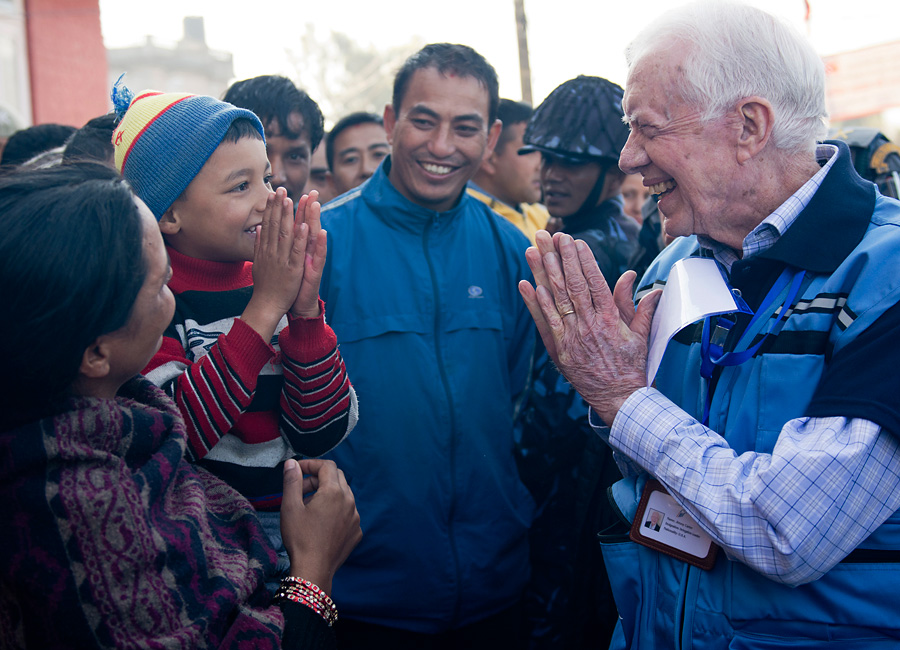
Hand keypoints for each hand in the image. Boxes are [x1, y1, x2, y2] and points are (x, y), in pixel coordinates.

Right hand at [242, 188, 307, 339]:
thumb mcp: (259, 262)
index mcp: (265, 249)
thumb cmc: (264, 285)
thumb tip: (258, 228)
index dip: (271, 208)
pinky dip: (299, 239)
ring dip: (288, 217)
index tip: (273, 193)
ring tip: (292, 200)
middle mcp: (272, 251)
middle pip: (275, 225)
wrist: (266, 305)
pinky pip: (296, 252)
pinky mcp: (292, 269)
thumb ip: (259, 244)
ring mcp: (282, 259)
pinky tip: (304, 226)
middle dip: (278, 206)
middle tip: (281, 188)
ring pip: (285, 234)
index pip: (268, 224)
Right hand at [280, 458, 361, 594]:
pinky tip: (321, 523)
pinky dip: (335, 510)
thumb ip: (292, 481)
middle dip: (318, 479)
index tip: (297, 470)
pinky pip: (348, 512)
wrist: (313, 570)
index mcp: (334, 492)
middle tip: (300, 491)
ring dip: (327, 494)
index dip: (311, 464)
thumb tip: (292, 463)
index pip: (327, 466)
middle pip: (337, 478)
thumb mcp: (290, 507)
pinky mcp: (357, 532)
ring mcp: (355, 517)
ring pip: (344, 495)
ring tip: (309, 508)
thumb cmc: (300, 538)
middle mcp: (350, 501)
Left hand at [289, 190, 326, 318]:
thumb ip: (281, 246)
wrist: (297, 305)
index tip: (297, 192)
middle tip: (312, 192)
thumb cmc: (290, 283)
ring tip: (316, 205)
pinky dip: (321, 245)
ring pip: (314, 238)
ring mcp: (313, 261)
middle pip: (308, 227)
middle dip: (309, 209)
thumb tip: (271, 229)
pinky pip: (319, 257)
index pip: (297, 225)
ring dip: (316, 221)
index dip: (297, 209)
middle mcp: (307, 252)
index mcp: (297, 248)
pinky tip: (323, 234)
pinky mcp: (316, 272)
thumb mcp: (284, 262)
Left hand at [518, 231, 660, 424]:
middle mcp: (589, 324)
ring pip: (555, 298)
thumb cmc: (630, 365)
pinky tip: (526, 284)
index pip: (594, 281)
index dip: (583, 260)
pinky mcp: (559, 349)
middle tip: (551, 235)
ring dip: (542, 272)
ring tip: (533, 250)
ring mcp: (572, 337)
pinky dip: (534, 303)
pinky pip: (545, 322)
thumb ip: (636, 304)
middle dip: (560, 257)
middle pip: (571, 284)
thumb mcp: (639, 333)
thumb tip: (633, 277)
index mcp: (610, 318)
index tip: (575, 241)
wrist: (619, 397)